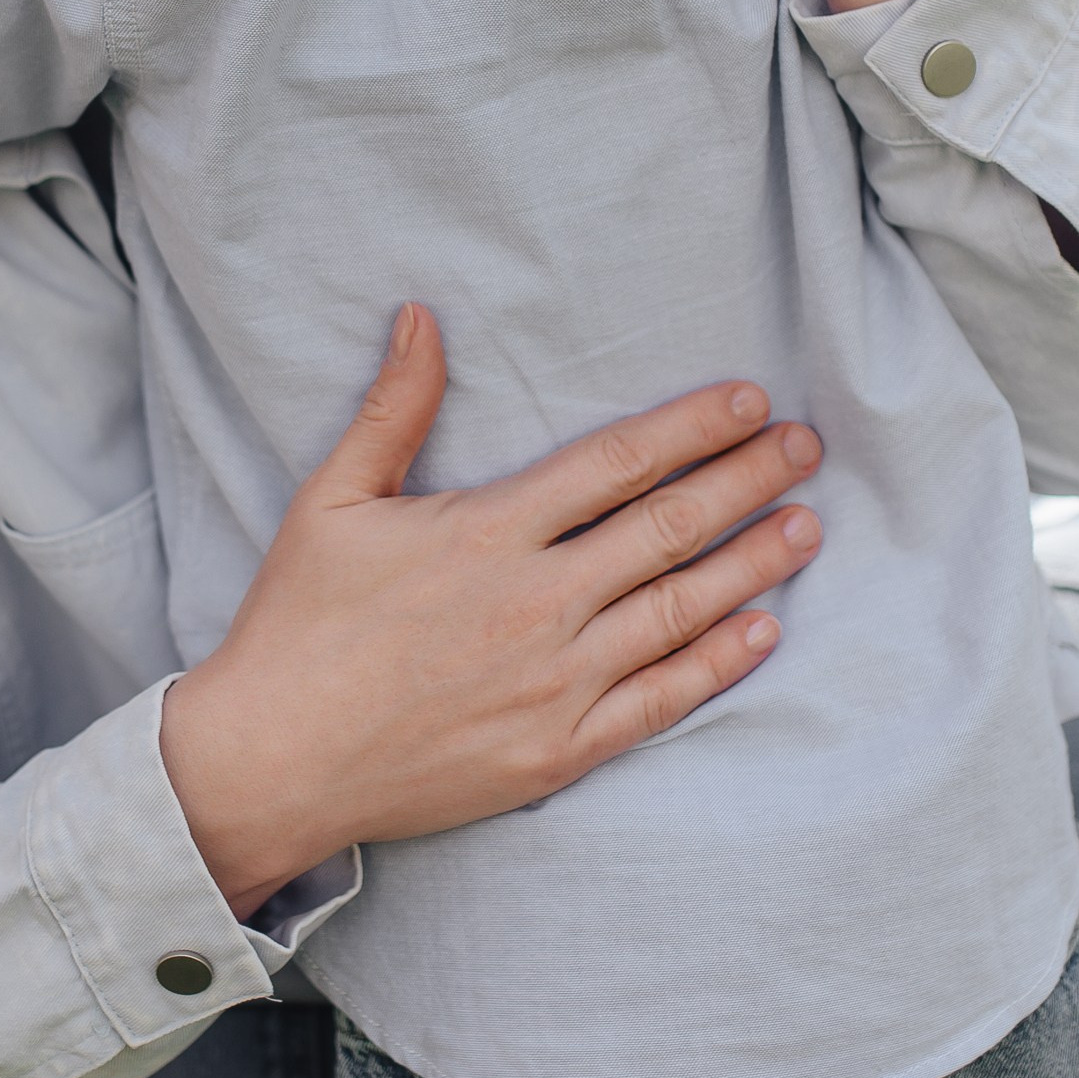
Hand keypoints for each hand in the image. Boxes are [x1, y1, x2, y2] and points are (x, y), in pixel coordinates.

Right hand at [160, 304, 823, 916]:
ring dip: (752, 565)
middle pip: (668, 528)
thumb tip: (421, 316)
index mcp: (487, 533)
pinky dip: (716, 664)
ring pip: (680, 612)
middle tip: (806, 449)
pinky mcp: (556, 753)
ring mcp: (553, 683)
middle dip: (747, 482)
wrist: (272, 761)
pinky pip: (658, 702)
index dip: (693, 428)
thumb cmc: (296, 625)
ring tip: (806, 528)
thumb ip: (393, 408)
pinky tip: (761, 631)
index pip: (617, 463)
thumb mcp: (333, 500)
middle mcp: (536, 603)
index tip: (751, 403)